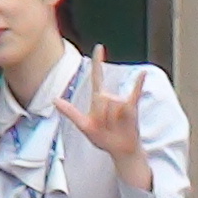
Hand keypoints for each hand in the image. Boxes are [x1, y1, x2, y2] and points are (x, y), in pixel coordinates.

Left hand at [54, 67, 158, 191]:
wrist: (119, 149)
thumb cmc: (103, 138)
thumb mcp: (84, 126)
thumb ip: (70, 113)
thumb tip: (54, 99)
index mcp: (98, 98)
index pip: (97, 76)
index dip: (98, 62)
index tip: (100, 47)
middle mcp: (111, 97)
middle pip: (100, 99)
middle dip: (101, 117)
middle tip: (106, 126)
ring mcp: (122, 102)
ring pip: (111, 106)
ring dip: (111, 120)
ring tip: (115, 126)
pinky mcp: (132, 108)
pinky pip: (134, 94)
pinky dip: (138, 84)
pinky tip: (142, 74)